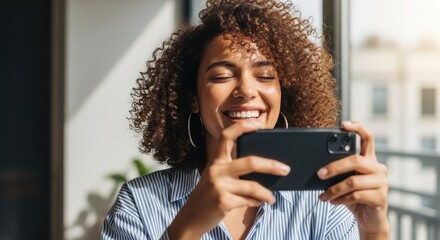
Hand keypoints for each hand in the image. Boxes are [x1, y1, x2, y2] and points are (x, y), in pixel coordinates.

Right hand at [168, 121, 289, 238]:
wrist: (191, 217)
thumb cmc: (209, 195)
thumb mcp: (217, 177)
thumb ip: (233, 170)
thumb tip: (264, 169)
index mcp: (216, 160)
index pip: (227, 137)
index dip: (242, 127)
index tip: (257, 124)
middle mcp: (217, 170)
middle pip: (250, 162)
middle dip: (271, 165)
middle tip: (286, 169)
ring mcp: (219, 186)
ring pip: (253, 186)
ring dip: (267, 193)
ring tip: (272, 198)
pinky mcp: (223, 202)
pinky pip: (249, 200)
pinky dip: (256, 203)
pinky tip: (258, 204)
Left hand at [317, 121, 389, 238]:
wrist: (369, 219)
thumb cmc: (354, 197)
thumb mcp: (345, 181)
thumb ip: (339, 171)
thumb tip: (318, 168)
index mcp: (370, 160)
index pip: (368, 138)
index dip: (357, 128)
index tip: (343, 124)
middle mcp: (378, 168)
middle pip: (355, 160)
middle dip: (334, 167)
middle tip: (319, 174)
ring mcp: (382, 183)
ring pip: (353, 181)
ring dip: (334, 189)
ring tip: (323, 195)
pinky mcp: (381, 198)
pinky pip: (356, 196)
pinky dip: (340, 199)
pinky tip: (333, 201)